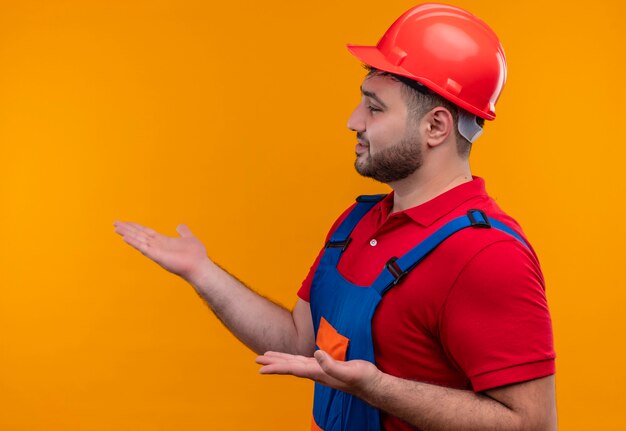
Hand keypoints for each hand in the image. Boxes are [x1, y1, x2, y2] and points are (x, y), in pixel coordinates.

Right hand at [114, 221, 209, 283]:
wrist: (200, 266)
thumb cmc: (196, 255)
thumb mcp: (189, 238)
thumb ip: (183, 232)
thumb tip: (180, 225)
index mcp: (163, 241)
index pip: (146, 232)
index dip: (136, 227)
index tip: (126, 222)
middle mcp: (157, 246)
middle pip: (139, 235)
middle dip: (128, 229)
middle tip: (115, 222)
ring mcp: (156, 251)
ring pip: (138, 240)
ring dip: (127, 234)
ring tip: (116, 228)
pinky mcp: (157, 256)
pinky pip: (143, 248)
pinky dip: (134, 242)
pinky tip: (125, 238)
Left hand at [256, 350, 381, 397]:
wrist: (373, 384)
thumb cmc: (363, 378)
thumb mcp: (348, 370)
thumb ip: (332, 364)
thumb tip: (317, 353)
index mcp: (318, 372)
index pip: (292, 369)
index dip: (276, 367)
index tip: (260, 369)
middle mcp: (316, 372)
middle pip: (290, 366)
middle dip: (273, 363)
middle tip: (257, 361)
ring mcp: (320, 370)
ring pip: (295, 364)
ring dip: (281, 360)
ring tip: (268, 357)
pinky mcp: (326, 367)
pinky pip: (304, 362)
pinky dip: (294, 359)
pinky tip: (292, 358)